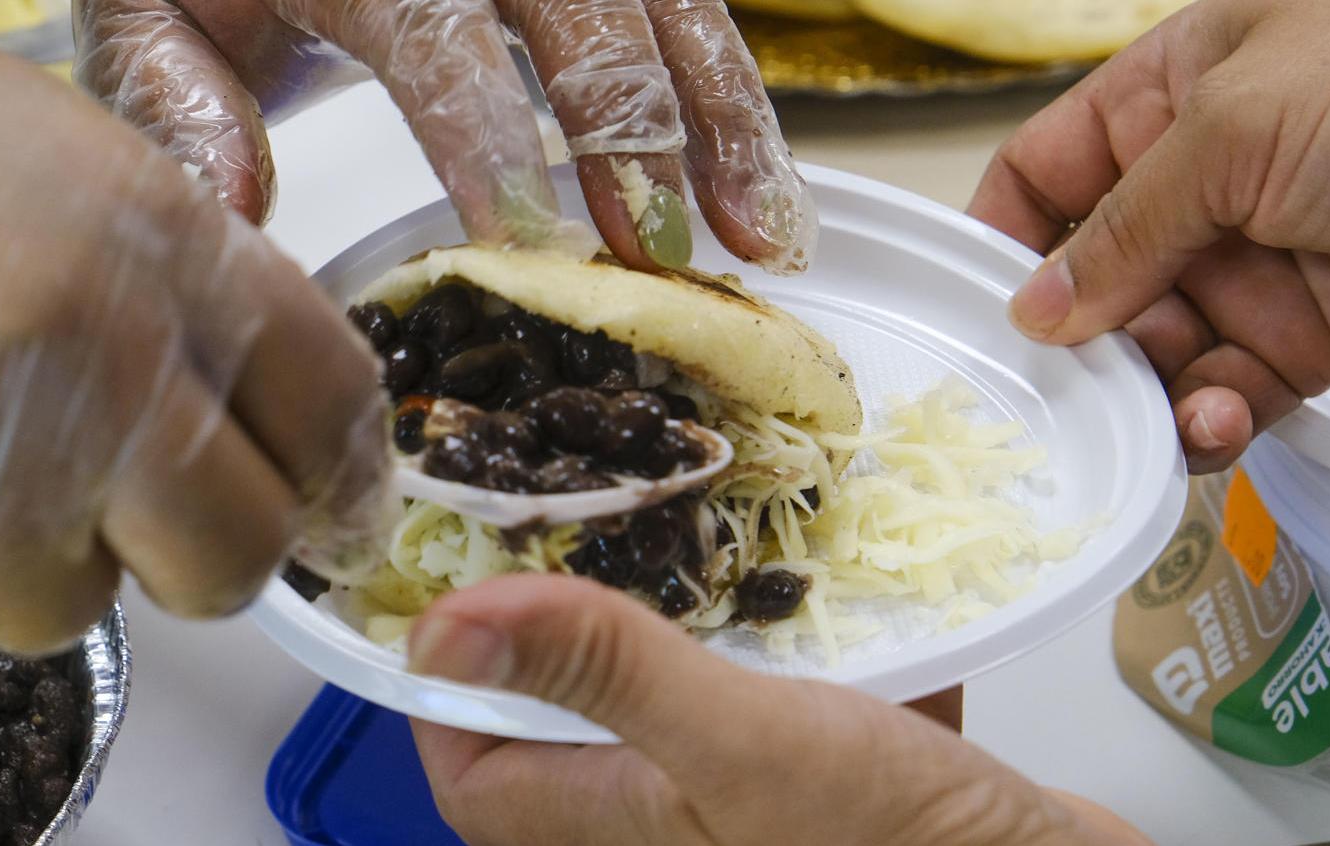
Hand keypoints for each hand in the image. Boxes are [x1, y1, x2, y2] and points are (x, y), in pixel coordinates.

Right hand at [0, 0, 388, 674]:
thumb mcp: (67, 158)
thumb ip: (186, 282)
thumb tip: (272, 407)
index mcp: (163, 253)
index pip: (335, 411)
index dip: (340, 476)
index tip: (328, 509)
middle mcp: (92, 371)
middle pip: (236, 557)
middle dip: (202, 553)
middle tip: (133, 509)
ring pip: (77, 612)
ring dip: (27, 557)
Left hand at [75, 0, 816, 273]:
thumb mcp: (149, 14)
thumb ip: (175, 105)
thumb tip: (228, 220)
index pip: (432, 26)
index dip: (482, 129)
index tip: (523, 237)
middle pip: (579, 7)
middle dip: (624, 132)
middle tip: (651, 255)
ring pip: (664, 2)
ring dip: (721, 120)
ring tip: (766, 240)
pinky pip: (691, 5)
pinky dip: (737, 101)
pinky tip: (767, 196)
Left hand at [405, 575, 1147, 845]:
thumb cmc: (891, 837)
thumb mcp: (736, 739)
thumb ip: (599, 674)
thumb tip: (438, 623)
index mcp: (597, 826)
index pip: (462, 752)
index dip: (448, 661)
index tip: (463, 550)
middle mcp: (647, 821)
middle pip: (551, 707)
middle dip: (558, 606)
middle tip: (572, 497)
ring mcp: (726, 802)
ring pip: (649, 688)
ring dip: (657, 605)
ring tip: (665, 503)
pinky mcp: (804, 778)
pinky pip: (746, 687)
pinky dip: (752, 625)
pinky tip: (778, 553)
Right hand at [970, 0, 1329, 473]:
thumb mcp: (1233, 128)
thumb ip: (1125, 227)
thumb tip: (1037, 313)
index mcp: (1168, 100)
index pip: (1046, 174)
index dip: (999, 235)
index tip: (968, 307)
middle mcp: (1198, 189)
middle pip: (1089, 282)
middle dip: (1067, 339)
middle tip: (1052, 393)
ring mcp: (1252, 270)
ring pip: (1150, 353)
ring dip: (1136, 393)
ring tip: (1142, 418)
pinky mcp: (1308, 346)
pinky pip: (1226, 398)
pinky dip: (1207, 425)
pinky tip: (1213, 426)